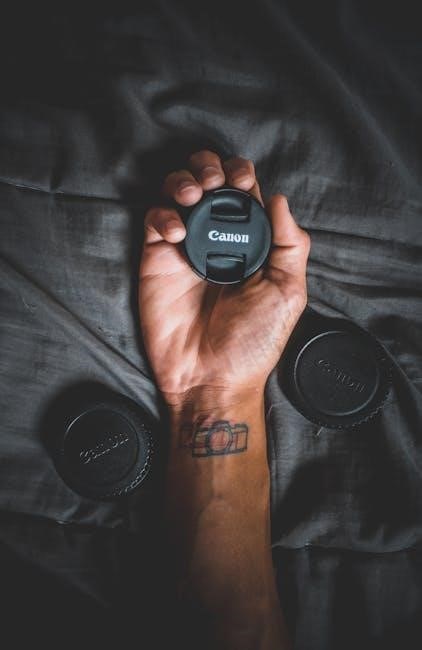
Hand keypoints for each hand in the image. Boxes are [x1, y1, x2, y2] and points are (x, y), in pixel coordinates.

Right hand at [138, 150, 309, 404]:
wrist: (210, 377)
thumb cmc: (253, 341)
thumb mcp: (287, 293)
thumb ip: (290, 245)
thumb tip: (279, 199)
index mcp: (251, 243)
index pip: (244, 192)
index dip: (241, 174)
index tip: (241, 181)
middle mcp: (217, 240)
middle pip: (208, 182)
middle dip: (209, 167)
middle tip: (214, 181)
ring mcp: (185, 248)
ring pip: (177, 192)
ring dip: (184, 181)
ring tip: (194, 196)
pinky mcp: (157, 260)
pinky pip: (154, 220)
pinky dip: (163, 215)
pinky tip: (176, 232)